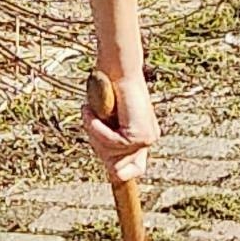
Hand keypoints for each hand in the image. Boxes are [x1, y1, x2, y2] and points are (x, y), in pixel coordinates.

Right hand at [81, 70, 160, 186]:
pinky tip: (92, 112)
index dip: (118, 170)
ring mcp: (146, 138)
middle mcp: (148, 139)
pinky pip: (112, 142)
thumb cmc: (107, 89)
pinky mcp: (140, 134)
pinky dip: (97, 128)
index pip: (135, 170)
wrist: (117, 68)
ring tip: (91, 112)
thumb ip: (108, 141)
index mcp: (142, 137)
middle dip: (99, 148)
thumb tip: (112, 172)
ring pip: (111, 156)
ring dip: (95, 134)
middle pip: (118, 169)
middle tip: (93, 123)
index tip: (106, 162)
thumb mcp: (107, 121)